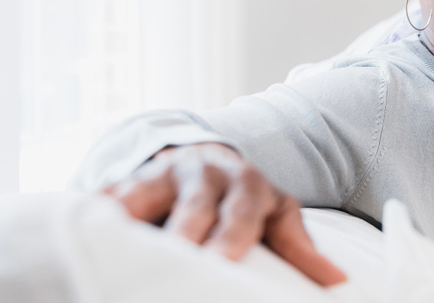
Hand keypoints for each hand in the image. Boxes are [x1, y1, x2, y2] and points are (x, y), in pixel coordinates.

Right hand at [103, 143, 346, 285]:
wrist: (207, 159)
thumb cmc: (246, 200)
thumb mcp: (278, 216)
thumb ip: (299, 249)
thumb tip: (339, 285)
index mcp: (248, 184)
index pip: (241, 213)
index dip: (230, 237)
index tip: (220, 263)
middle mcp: (206, 173)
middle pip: (192, 206)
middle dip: (182, 235)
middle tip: (175, 261)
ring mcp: (163, 173)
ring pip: (144, 196)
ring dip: (131, 220)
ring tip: (118, 250)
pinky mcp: (127, 181)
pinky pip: (108, 196)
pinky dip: (96, 213)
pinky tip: (84, 233)